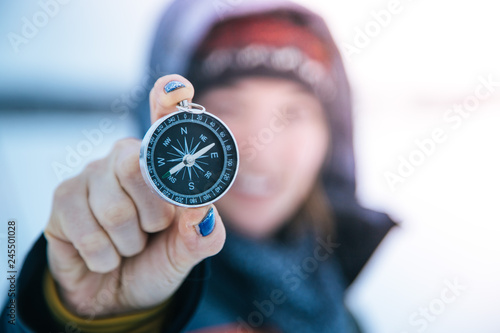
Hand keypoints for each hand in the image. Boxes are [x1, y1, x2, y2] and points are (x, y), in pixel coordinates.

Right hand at [44, 75, 225, 317]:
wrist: (116, 295)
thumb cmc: (155, 262)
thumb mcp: (186, 254)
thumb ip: (201, 237)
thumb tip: (204, 211)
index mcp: (161, 165)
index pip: (164, 124)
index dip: (169, 101)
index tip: (177, 86)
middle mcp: (125, 160)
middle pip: (137, 168)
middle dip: (153, 216)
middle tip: (151, 231)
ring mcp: (92, 176)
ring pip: (114, 209)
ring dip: (128, 243)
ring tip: (127, 245)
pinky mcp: (63, 199)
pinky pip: (87, 230)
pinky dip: (103, 256)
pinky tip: (104, 255)